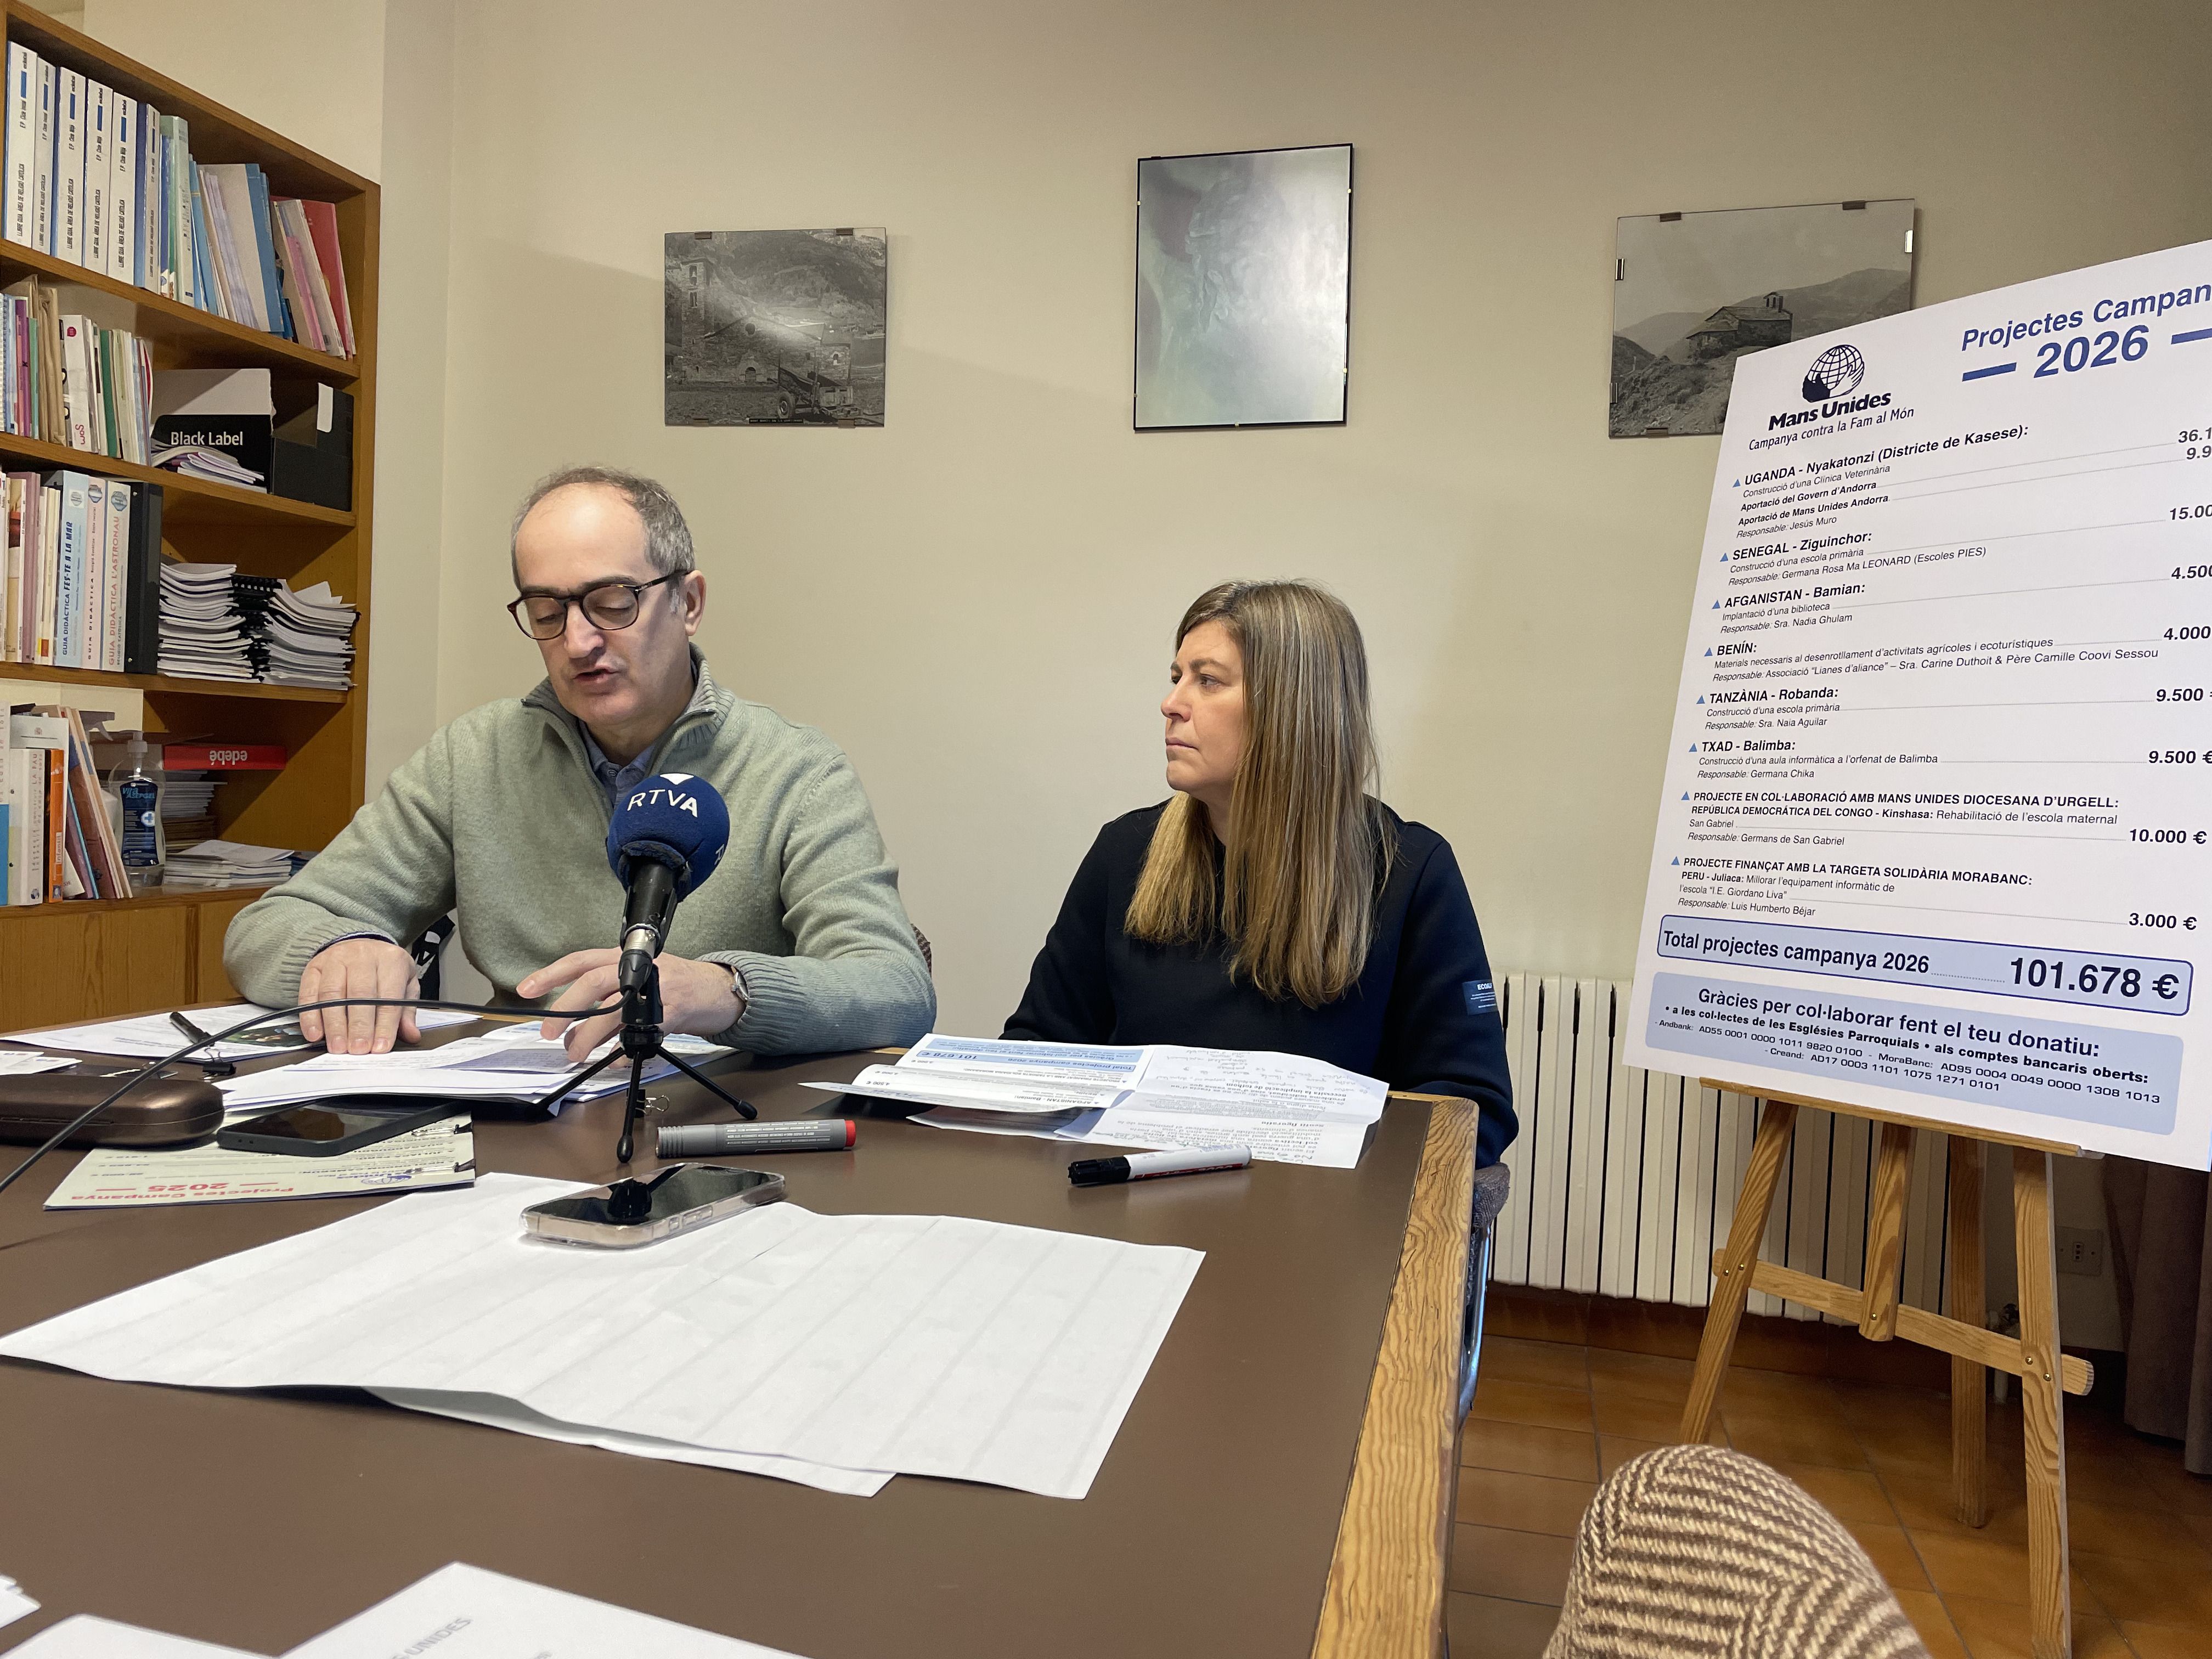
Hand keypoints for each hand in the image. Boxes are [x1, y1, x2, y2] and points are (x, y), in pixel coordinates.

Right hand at [298, 938, 420, 1054]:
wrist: (360, 945)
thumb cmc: (384, 969)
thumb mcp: (405, 983)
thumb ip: (406, 1011)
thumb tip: (411, 1035)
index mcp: (390, 959)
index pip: (388, 996)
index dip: (384, 1024)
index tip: (380, 1047)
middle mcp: (362, 956)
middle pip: (359, 994)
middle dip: (359, 1026)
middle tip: (358, 1050)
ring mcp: (335, 959)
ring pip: (332, 994)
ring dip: (334, 1024)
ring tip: (338, 1047)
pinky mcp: (314, 967)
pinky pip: (309, 993)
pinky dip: (310, 1016)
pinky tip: (315, 1034)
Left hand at [516, 951, 744, 1060]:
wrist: (716, 990)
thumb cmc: (673, 983)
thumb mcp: (638, 975)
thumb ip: (607, 994)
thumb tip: (571, 1026)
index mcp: (625, 955)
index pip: (581, 961)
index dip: (551, 974)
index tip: (525, 989)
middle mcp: (639, 967)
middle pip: (593, 983)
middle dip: (566, 1010)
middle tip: (549, 1034)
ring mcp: (656, 989)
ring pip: (613, 1012)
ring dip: (588, 1037)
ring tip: (575, 1054)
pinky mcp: (671, 1012)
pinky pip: (637, 1035)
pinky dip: (619, 1051)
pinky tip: (611, 1059)